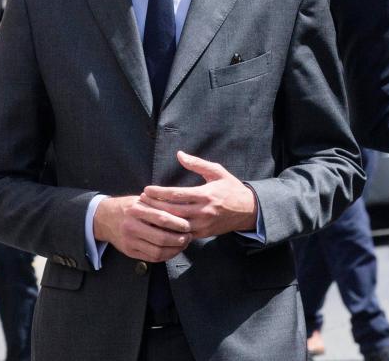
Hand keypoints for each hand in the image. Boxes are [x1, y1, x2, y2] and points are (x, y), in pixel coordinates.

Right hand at [92, 195, 192, 262]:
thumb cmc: (128, 207)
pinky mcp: (129, 252)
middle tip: (189, 236)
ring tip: (183, 244)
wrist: (104, 218)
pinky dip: (165, 256)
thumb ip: (159, 204)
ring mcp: (129, 241)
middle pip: (161, 238)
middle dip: (179, 239)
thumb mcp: (141, 200)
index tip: (188, 225)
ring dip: (174, 250)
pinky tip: (173, 250)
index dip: (178, 224)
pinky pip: (151, 258)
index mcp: (136, 210)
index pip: (162, 219)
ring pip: (157, 251)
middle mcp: (131, 227)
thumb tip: (183, 209)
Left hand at [138, 151, 257, 238]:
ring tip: (145, 214)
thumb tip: (179, 155)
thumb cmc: (231, 188)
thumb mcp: (217, 171)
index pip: (177, 195)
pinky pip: (182, 234)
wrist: (248, 210)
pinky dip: (169, 231)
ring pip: (175, 225)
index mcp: (205, 194)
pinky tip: (157, 226)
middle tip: (139, 202)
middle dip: (154, 207)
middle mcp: (203, 211)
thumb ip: (197, 164)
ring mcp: (202, 224)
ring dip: (158, 220)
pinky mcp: (202, 234)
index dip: (159, 193)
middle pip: (172, 211)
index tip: (146, 190)